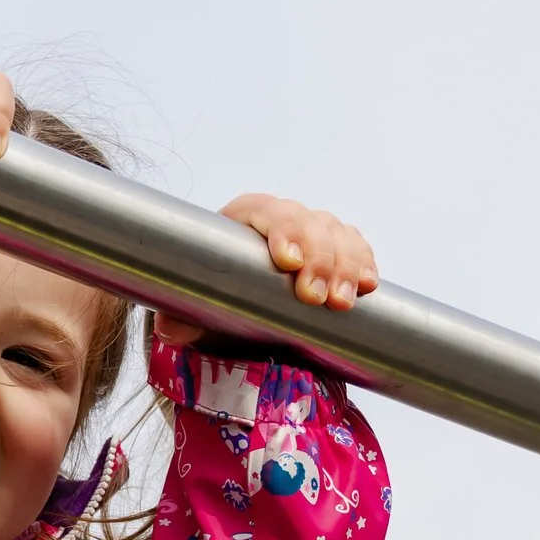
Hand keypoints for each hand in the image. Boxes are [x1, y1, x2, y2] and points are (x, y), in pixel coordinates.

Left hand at [154, 192, 378, 345]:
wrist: (239, 309)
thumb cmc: (212, 299)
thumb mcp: (193, 308)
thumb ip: (179, 317)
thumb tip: (170, 328)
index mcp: (244, 219)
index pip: (266, 211)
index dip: (282, 230)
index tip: (289, 262)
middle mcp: (283, 220)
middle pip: (308, 222)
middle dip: (318, 258)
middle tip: (317, 297)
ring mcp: (314, 233)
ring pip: (338, 235)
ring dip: (346, 265)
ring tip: (343, 302)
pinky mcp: (338, 253)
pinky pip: (358, 249)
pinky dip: (364, 265)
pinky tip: (368, 285)